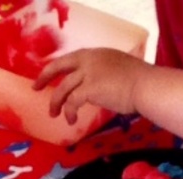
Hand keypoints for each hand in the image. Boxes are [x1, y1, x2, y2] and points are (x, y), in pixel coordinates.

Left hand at [34, 48, 148, 123]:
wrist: (146, 86)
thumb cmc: (140, 81)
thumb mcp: (118, 68)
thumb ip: (103, 73)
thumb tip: (96, 88)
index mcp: (96, 54)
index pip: (70, 58)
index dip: (57, 67)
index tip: (49, 74)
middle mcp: (89, 60)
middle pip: (58, 67)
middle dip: (44, 77)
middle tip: (35, 87)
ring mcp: (88, 74)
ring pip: (62, 89)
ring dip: (56, 103)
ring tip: (54, 114)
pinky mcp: (89, 89)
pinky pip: (72, 102)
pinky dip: (69, 112)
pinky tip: (72, 120)